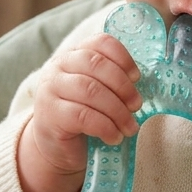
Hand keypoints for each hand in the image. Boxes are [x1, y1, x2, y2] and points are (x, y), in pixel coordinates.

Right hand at [19, 34, 141, 191]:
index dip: (123, 57)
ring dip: (117, 111)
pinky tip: (114, 137)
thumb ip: (112, 81)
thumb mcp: (97, 93)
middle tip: (137, 105)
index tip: (137, 77)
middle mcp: (58, 67)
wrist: (57, 149)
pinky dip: (105, 127)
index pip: (100, 42)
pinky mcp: (50, 115)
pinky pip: (83, 116)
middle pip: (96, 64)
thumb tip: (141, 83)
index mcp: (73, 55)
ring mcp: (50, 89)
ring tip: (130, 127)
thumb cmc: (83, 118)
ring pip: (91, 91)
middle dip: (123, 86)